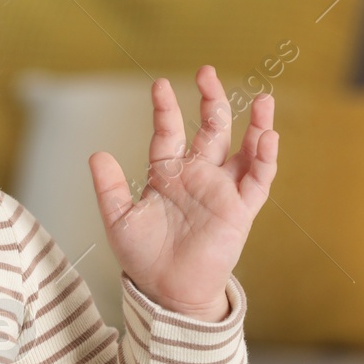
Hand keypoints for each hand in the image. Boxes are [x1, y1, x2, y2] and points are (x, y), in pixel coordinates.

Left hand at [87, 66, 277, 320]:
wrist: (167, 291)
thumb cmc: (143, 256)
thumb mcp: (120, 220)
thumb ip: (109, 188)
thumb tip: (96, 155)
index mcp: (168, 173)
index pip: (169, 132)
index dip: (166, 109)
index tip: (159, 85)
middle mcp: (198, 176)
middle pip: (211, 129)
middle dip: (211, 101)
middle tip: (207, 72)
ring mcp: (221, 191)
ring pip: (244, 150)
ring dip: (255, 125)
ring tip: (263, 98)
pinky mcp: (240, 210)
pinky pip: (257, 181)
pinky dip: (265, 159)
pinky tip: (267, 137)